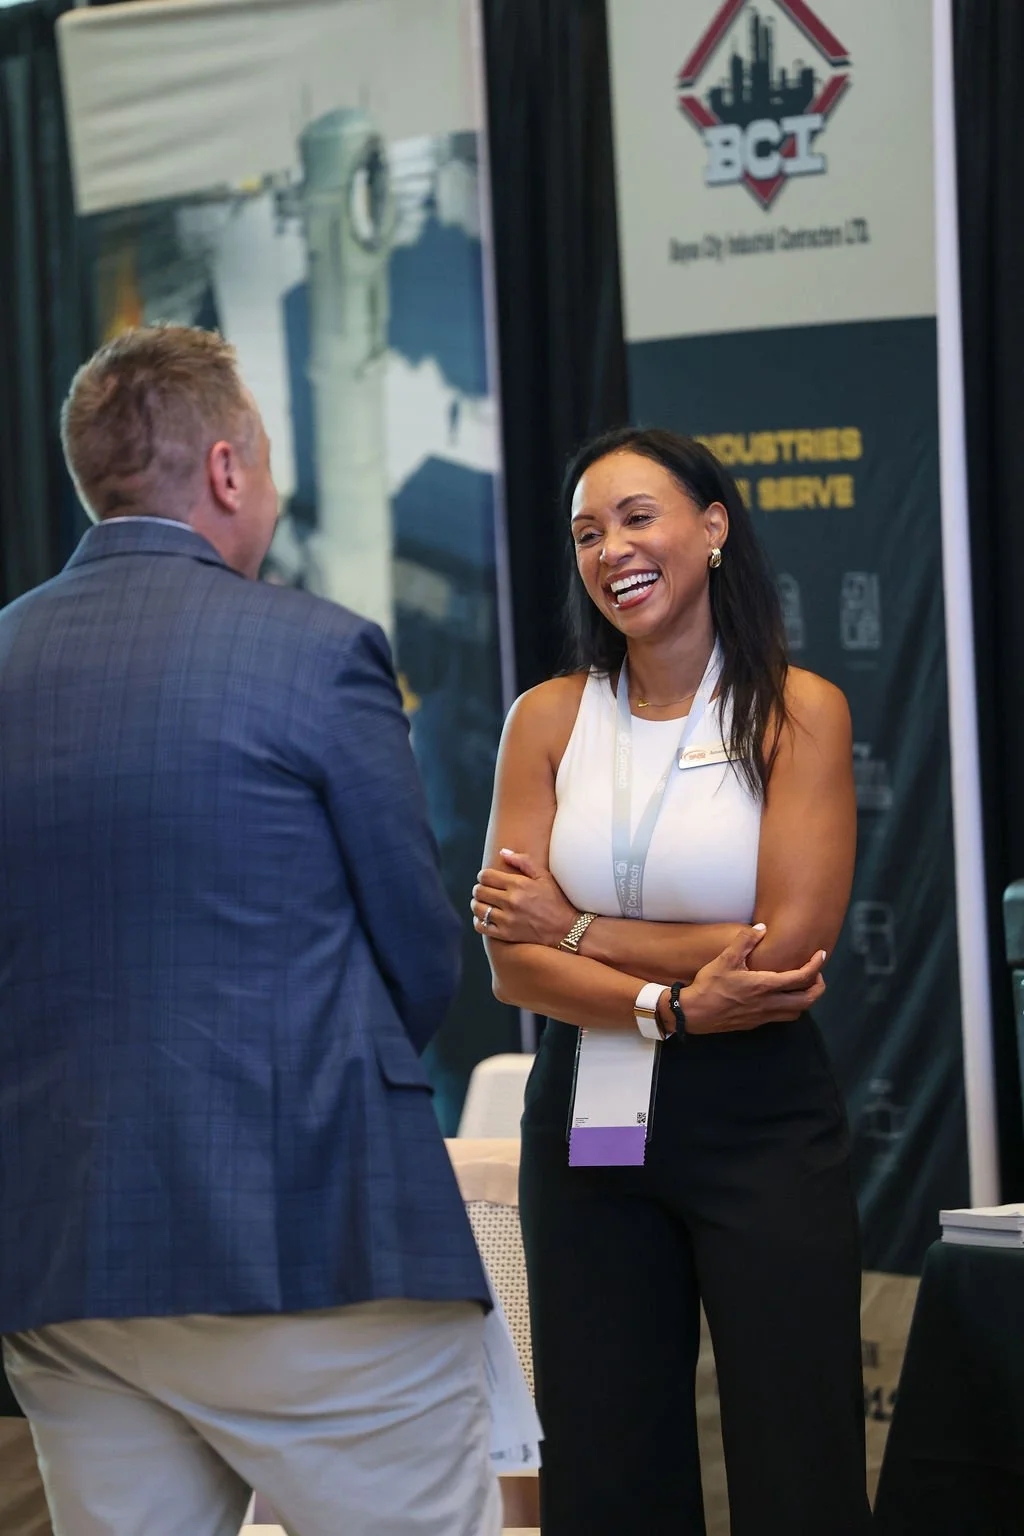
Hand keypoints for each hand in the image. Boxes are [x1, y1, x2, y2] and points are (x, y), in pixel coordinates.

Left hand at [470, 849, 578, 945]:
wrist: (565, 929)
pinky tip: (486, 917)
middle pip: (479, 891)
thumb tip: (502, 852)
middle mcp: (511, 901)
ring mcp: (507, 919)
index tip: (487, 878)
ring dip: (477, 904)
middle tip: (485, 890)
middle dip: (479, 888)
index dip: (483, 875)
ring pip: (478, 908)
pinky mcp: (506, 934)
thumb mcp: (544, 876)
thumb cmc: (556, 901)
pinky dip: (479, 921)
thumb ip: (523, 861)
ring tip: (484, 903)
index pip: (485, 876)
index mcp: (519, 885)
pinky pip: (481, 926)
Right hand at [681, 925, 826, 1034]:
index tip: (820, 955)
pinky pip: (780, 1017)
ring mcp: (763, 1016)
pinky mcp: (755, 1023)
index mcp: (764, 986)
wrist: (693, 1013)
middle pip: (808, 1000)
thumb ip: (745, 941)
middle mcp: (768, 1004)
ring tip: (799, 985)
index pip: (801, 978)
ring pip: (796, 1012)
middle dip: (818, 987)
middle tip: (816, 973)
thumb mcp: (725, 959)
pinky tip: (777, 996)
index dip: (816, 966)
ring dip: (804, 999)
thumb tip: (762, 927)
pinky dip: (788, 1006)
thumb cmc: (709, 985)